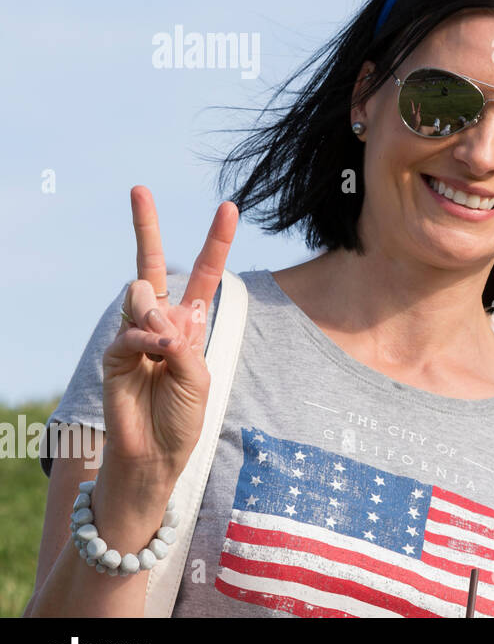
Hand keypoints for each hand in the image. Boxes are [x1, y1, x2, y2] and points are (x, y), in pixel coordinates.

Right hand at [100, 186, 237, 485]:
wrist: (156, 455)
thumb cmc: (183, 418)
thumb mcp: (200, 375)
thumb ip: (182, 339)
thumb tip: (151, 309)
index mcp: (190, 324)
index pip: (205, 275)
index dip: (216, 241)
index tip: (228, 206)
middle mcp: (161, 322)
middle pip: (154, 265)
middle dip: (146, 227)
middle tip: (138, 188)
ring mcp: (135, 334)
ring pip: (144, 298)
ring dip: (161, 321)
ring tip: (169, 350)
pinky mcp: (114, 352)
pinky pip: (132, 331)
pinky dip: (148, 341)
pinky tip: (159, 354)